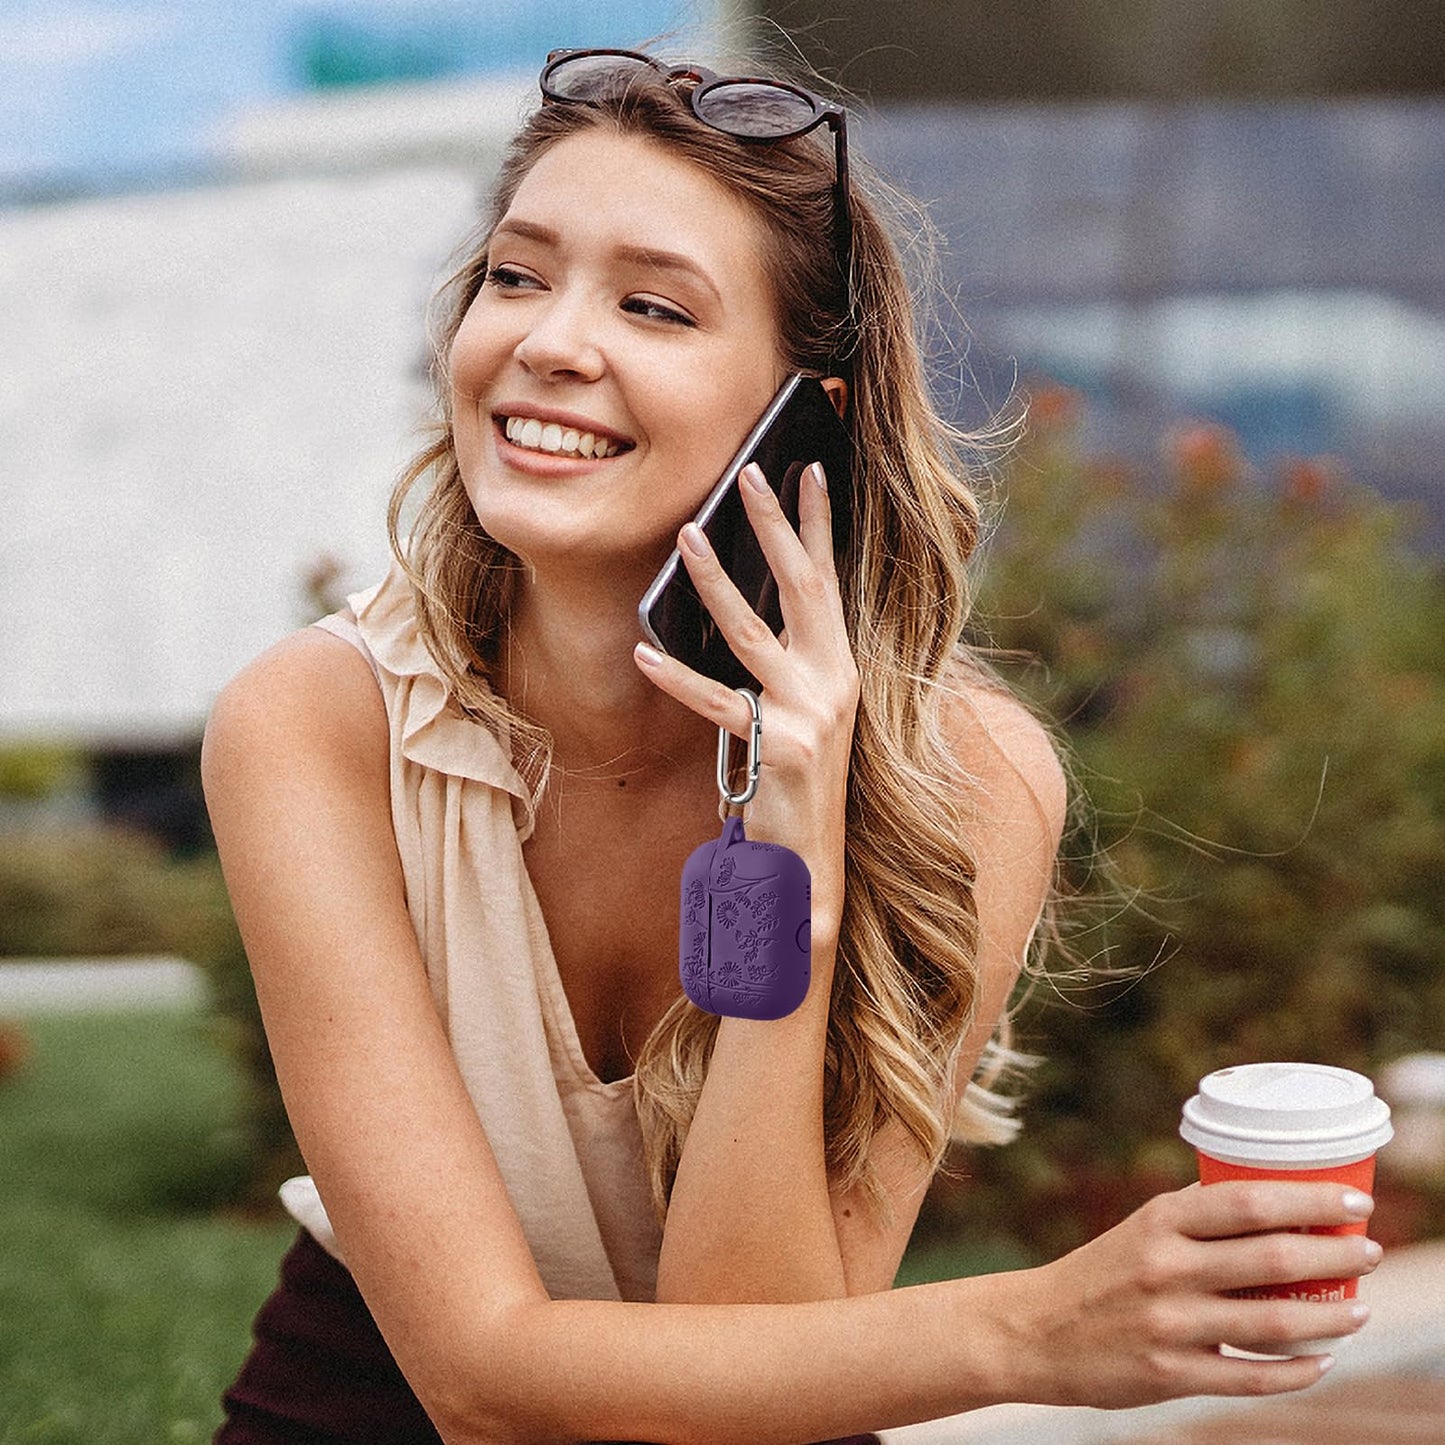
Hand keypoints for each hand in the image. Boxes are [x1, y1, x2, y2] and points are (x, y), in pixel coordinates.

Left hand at [635, 460, 859, 941]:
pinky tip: (645, 652)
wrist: (810, 861)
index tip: (809, 470)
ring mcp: (809, 715)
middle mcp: (834, 682)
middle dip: (775, 526)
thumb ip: (784, 660)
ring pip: (753, 634)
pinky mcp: (778, 748)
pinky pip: (718, 703)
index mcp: (840, 668)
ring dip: (717, 580)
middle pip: (802, 588)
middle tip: (749, 474)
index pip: (830, 581)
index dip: (818, 525)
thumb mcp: (802, 711)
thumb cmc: (796, 781)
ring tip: (686, 534)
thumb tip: (741, 604)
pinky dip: (678, 678)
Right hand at [1007, 1182, 1381, 1409]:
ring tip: (1360, 1310)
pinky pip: (1250, 1378)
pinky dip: (1296, 1372)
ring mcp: (1169, 1324)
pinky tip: (1322, 1361)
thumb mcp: (1141, 1231)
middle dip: (1335, 1256)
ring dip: (1329, 1318)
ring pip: (1271, 1324)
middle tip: (1369, 1252)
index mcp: (1159, 1222)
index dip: (1310, 1202)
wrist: (1035, 1330)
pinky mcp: (1170, 1374)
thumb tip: (1273, 1206)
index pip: (1248, 1202)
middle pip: (1271, 1259)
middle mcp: (1166, 1268)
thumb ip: (1197, 1221)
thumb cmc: (1102, 1274)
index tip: (1355, 1202)